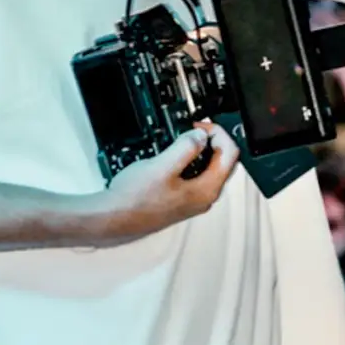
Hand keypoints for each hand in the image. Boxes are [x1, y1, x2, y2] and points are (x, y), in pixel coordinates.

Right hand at [99, 121, 239, 241]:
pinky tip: (173, 153)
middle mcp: (203, 197)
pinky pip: (195, 174)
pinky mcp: (180, 199)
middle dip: (211, 140)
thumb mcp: (162, 165)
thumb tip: (201, 136)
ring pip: (209, 167)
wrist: (114, 218)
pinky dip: (190, 159)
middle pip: (223, 161)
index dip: (218, 133)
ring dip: (200, 148)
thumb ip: (186, 148)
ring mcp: (192, 199)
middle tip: (193, 129)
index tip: (200, 126)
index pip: (230, 154)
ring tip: (182, 137)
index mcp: (206, 190)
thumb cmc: (135, 199)